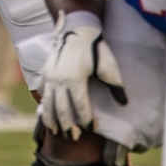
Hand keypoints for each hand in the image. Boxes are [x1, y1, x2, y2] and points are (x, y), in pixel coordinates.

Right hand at [40, 11, 125, 139]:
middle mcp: (60, 80)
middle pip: (62, 110)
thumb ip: (116, 86)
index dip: (86, 120)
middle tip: (73, 137)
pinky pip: (41, 92)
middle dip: (68, 126)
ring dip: (53, 120)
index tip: (90, 128)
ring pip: (48, 104)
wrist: (76, 28)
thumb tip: (124, 103)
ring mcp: (50, 76)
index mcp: (76, 79)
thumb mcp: (109, 66)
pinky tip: (46, 112)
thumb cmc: (95, 47)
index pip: (80, 107)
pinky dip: (44, 104)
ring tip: (57, 131)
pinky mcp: (44, 72)